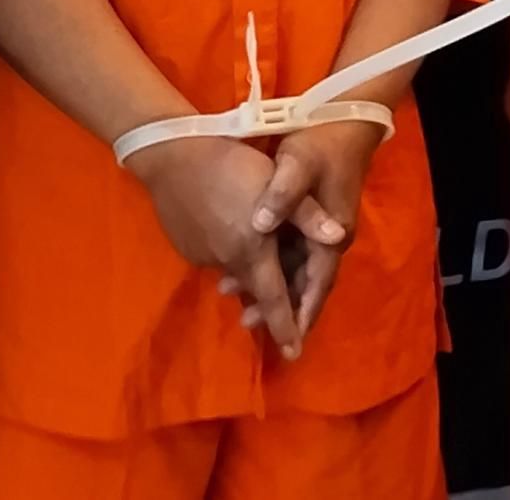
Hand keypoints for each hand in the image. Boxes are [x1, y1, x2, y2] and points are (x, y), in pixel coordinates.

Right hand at [127, 137, 340, 359]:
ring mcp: (202, 255)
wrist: (171, 155)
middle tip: (280, 332)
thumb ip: (307, 214)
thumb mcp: (277, 182)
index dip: (286, 326)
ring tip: (256, 295)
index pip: (274, 300)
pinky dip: (231, 263)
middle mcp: (227, 262)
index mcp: (253, 251)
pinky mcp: (186, 246)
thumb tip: (339, 237)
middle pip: (255, 292)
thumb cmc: (231, 165)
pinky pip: (217, 261)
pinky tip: (233, 245)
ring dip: (248, 286)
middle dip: (268, 313)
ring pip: (235, 276)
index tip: (294, 355)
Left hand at [242, 120, 384, 336]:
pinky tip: (250, 269)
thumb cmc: (322, 143)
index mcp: (331, 232)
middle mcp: (331, 236)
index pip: (316, 283)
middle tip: (252, 326)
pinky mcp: (314, 215)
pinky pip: (294, 252)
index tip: (288, 341)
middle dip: (283, 307)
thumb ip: (281, 197)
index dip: (301, 312)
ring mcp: (324, 227)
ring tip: (241, 305)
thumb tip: (260, 227)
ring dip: (275, 287)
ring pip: (298, 268)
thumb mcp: (298, 165)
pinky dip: (275, 265)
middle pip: (307, 282)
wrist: (347, 119)